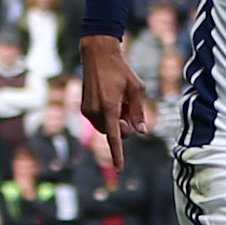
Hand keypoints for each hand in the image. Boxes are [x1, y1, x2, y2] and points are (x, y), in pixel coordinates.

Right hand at [79, 35, 148, 167]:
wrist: (98, 55)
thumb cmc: (121, 70)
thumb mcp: (136, 89)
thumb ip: (139, 112)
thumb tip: (141, 133)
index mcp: (109, 108)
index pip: (114, 138)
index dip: (117, 155)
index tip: (119, 170)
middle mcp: (95, 112)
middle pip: (115, 133)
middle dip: (124, 127)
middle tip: (129, 109)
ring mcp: (87, 111)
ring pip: (107, 128)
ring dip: (116, 121)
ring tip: (119, 101)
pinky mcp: (84, 108)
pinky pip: (99, 121)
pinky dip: (107, 116)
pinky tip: (110, 98)